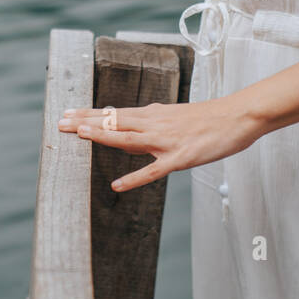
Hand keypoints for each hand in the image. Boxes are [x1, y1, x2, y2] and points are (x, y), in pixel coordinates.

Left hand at [57, 96, 262, 192]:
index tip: (67, 112)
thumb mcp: (177, 115)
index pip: (115, 113)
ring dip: (103, 136)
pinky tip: (117, 185)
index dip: (90, 114)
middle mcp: (156, 123)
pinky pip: (154, 170)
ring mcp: (167, 141)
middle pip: (115, 121)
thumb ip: (154, 121)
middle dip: (86, 121)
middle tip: (59, 121)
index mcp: (155, 114)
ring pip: (128, 138)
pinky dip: (135, 178)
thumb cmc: (211, 118)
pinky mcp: (181, 158)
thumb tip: (135, 120)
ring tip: (79, 135)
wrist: (239, 115)